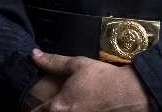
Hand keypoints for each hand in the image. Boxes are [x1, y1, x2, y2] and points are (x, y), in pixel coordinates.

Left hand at [30, 50, 150, 111]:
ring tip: (64, 106)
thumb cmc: (104, 79)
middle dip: (43, 111)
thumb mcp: (76, 65)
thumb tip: (33, 55)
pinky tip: (78, 108)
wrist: (132, 93)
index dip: (30, 108)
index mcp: (59, 107)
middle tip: (44, 104)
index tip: (30, 104)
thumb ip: (52, 62)